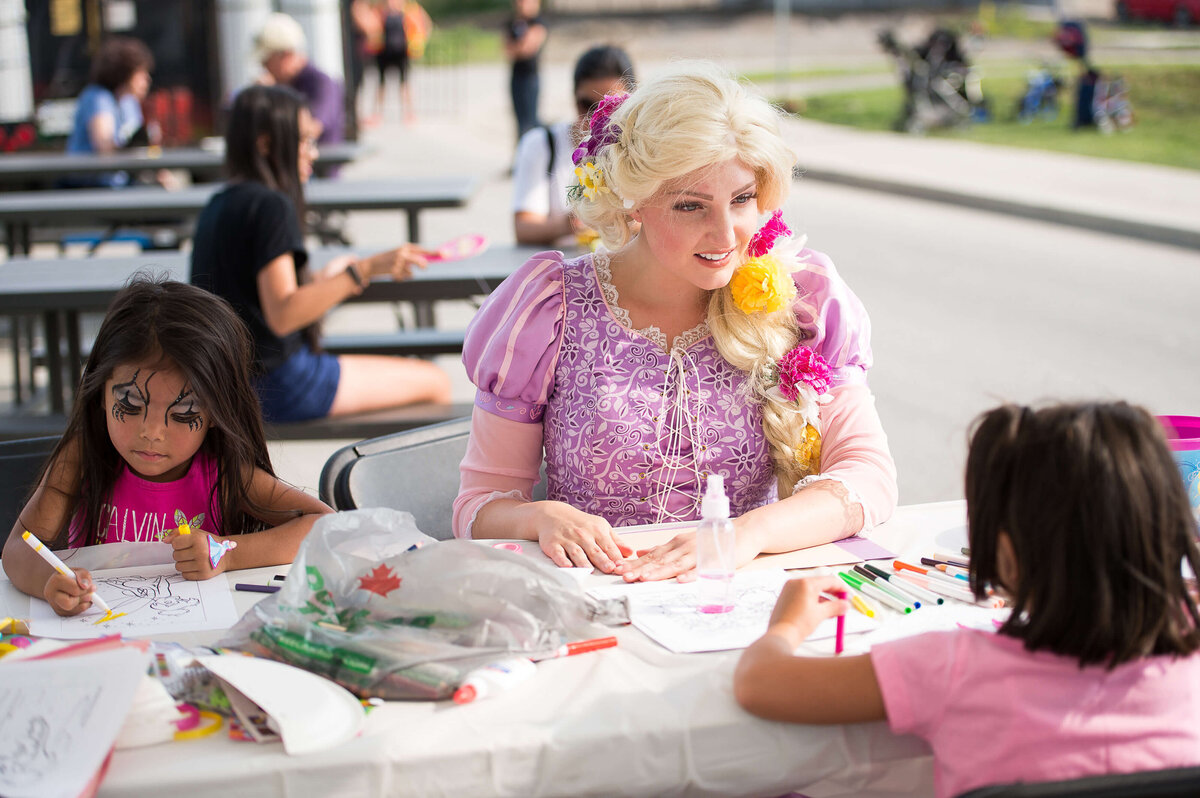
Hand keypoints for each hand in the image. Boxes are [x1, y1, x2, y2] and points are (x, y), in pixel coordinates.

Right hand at [43, 567, 98, 616]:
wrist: (60, 583)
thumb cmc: (70, 576)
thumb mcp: (79, 571)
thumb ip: (83, 576)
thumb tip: (86, 586)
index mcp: (55, 582)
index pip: (73, 589)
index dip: (85, 589)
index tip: (90, 586)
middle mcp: (52, 594)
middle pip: (68, 604)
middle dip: (82, 599)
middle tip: (90, 594)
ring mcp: (54, 604)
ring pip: (72, 609)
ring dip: (84, 603)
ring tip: (87, 595)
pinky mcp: (60, 611)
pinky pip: (74, 613)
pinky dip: (82, 607)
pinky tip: (83, 599)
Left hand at [167, 530, 233, 579]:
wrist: (226, 554)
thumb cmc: (209, 542)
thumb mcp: (196, 533)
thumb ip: (178, 533)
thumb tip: (165, 540)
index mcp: (198, 539)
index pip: (175, 543)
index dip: (179, 543)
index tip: (186, 543)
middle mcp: (201, 552)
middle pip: (175, 556)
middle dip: (181, 553)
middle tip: (191, 551)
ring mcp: (202, 565)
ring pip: (178, 566)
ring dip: (184, 563)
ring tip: (193, 559)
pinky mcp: (203, 575)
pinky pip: (185, 575)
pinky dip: (189, 571)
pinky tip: (196, 566)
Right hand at [362, 244, 434, 281]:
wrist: (372, 264)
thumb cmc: (389, 260)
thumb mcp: (400, 255)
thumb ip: (413, 258)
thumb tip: (427, 263)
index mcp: (405, 247)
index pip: (423, 250)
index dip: (434, 253)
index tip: (446, 254)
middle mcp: (403, 253)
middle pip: (420, 262)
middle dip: (423, 266)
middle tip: (424, 268)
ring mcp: (399, 262)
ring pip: (411, 272)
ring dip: (407, 274)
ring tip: (398, 271)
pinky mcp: (394, 270)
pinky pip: (404, 277)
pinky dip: (400, 277)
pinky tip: (392, 273)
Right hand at [516, 501, 625, 572]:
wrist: (553, 514)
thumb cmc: (580, 523)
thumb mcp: (600, 527)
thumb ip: (615, 541)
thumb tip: (631, 553)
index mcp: (596, 530)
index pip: (608, 546)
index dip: (616, 557)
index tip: (622, 567)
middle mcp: (582, 535)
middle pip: (594, 550)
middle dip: (602, 560)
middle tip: (610, 569)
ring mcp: (567, 540)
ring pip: (577, 552)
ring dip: (583, 562)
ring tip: (589, 571)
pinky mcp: (553, 545)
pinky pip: (558, 554)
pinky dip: (562, 560)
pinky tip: (567, 567)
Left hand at [614, 521, 760, 582]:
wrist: (742, 532)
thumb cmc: (712, 539)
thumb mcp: (684, 542)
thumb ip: (663, 549)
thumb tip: (640, 553)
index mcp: (675, 544)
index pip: (651, 555)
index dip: (635, 563)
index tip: (618, 570)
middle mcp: (684, 547)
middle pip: (659, 560)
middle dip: (641, 569)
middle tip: (624, 577)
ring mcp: (698, 553)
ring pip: (676, 564)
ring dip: (659, 572)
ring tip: (644, 579)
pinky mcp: (714, 560)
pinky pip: (701, 569)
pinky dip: (691, 574)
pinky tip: (681, 580)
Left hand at [765, 575, 848, 647]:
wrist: (781, 635)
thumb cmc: (798, 624)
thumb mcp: (821, 614)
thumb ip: (836, 607)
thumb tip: (845, 605)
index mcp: (806, 583)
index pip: (829, 580)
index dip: (841, 588)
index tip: (848, 595)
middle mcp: (796, 583)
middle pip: (820, 584)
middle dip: (833, 594)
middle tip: (842, 602)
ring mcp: (789, 589)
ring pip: (812, 590)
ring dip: (824, 599)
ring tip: (832, 611)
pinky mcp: (785, 597)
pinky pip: (803, 595)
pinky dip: (813, 601)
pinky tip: (819, 612)